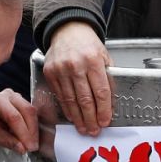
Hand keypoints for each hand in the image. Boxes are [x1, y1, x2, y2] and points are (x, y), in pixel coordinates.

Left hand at [0, 89, 39, 152]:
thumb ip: (8, 142)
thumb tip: (23, 148)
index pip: (14, 117)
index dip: (23, 133)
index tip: (28, 147)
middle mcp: (7, 95)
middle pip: (26, 111)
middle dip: (31, 131)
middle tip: (32, 147)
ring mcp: (15, 97)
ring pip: (31, 112)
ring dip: (33, 130)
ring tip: (31, 144)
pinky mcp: (21, 102)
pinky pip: (31, 113)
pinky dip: (32, 126)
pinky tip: (30, 137)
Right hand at [41, 21, 113, 135]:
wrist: (67, 30)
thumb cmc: (88, 44)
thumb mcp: (104, 56)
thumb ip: (108, 77)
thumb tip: (110, 104)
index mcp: (94, 60)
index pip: (101, 91)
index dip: (104, 109)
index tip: (106, 121)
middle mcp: (76, 65)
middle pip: (85, 99)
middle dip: (91, 118)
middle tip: (95, 131)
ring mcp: (61, 70)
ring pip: (71, 100)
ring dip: (78, 118)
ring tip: (84, 129)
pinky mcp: (50, 73)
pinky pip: (60, 96)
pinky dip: (67, 109)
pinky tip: (73, 117)